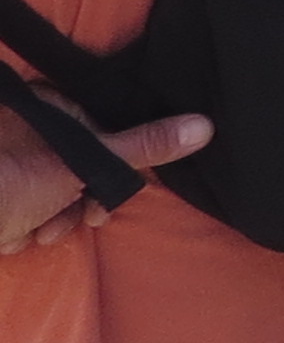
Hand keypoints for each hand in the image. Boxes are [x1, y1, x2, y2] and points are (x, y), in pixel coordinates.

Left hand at [0, 91, 207, 255]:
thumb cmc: (14, 181)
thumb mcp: (87, 161)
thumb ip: (144, 145)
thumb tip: (205, 125)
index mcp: (47, 105)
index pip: (99, 132)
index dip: (113, 167)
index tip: (112, 195)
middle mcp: (24, 127)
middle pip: (75, 165)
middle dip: (79, 200)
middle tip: (84, 219)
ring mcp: (8, 161)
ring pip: (49, 191)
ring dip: (54, 219)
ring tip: (42, 233)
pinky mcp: (0, 192)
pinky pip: (23, 205)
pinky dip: (27, 225)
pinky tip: (22, 236)